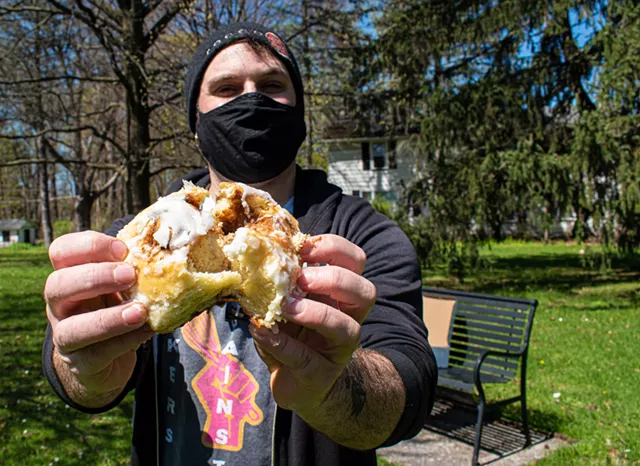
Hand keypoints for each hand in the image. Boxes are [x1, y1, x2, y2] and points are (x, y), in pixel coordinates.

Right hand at [45, 231, 152, 398]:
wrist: (108, 361)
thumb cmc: (118, 310)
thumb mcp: (123, 286)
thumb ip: (136, 268)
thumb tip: (175, 246)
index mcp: (69, 276)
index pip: (61, 251)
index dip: (88, 246)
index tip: (122, 248)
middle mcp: (61, 305)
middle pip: (56, 286)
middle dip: (94, 277)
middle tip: (131, 275)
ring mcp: (65, 337)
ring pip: (71, 328)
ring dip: (108, 319)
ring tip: (140, 311)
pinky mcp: (81, 364)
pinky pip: (97, 354)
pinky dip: (124, 341)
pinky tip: (146, 331)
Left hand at [250, 234, 375, 414]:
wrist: (294, 381)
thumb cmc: (291, 332)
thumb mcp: (287, 300)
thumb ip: (281, 279)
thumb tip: (256, 251)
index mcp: (341, 293)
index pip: (356, 261)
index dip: (334, 249)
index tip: (303, 248)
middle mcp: (348, 318)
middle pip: (365, 292)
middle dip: (334, 279)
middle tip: (301, 278)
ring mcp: (338, 349)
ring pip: (347, 328)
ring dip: (315, 313)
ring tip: (284, 307)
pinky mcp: (320, 375)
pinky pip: (306, 358)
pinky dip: (281, 343)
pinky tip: (260, 330)